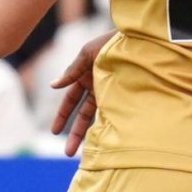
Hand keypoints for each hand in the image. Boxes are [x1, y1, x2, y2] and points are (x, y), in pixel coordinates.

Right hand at [50, 30, 116, 156]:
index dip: (62, 116)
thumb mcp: (88, 53)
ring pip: (99, 117)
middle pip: (83, 114)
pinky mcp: (127, 94)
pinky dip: (109, 126)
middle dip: (75, 132)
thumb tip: (52, 86)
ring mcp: (113, 91)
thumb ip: (72, 71)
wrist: (139, 39)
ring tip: (87, 152)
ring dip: (92, 134)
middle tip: (68, 152)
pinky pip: (116, 114)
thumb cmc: (111, 42)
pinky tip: (106, 141)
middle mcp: (98, 86)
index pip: (70, 100)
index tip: (54, 132)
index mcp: (85, 76)